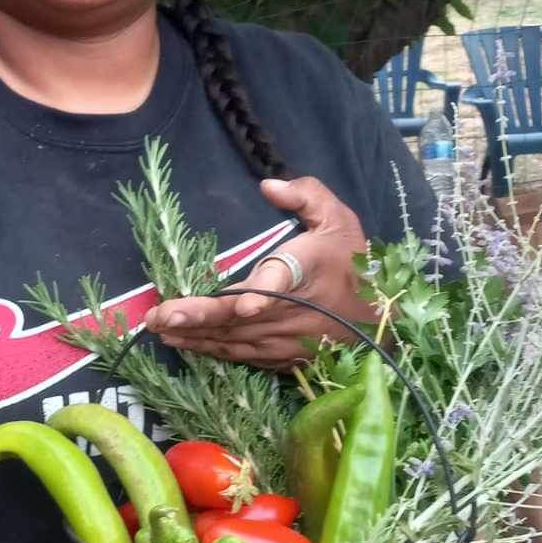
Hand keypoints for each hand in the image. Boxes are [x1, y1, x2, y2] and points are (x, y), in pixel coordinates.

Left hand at [145, 176, 367, 365]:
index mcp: (306, 270)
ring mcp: (287, 339)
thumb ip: (306, 195)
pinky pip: (243, 356)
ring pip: (235, 341)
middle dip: (198, 317)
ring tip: (160, 330)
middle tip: (159, 317)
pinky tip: (188, 345)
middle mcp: (294, 311)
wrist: (382, 317)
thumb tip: (268, 185)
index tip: (245, 304)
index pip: (283, 280)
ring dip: (196, 337)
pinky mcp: (283, 357)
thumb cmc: (353, 262)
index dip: (263, 293)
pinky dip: (213, 352)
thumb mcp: (338, 217)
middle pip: (241, 317)